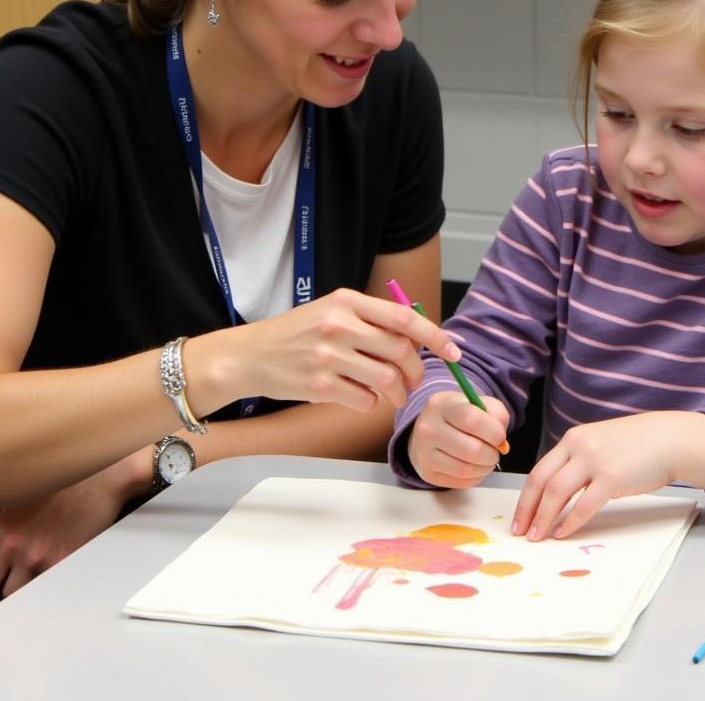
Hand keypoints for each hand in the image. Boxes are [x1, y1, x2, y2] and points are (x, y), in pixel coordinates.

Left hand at [0, 450, 145, 598]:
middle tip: (9, 579)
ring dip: (20, 588)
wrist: (101, 479)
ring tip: (35, 573)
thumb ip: (0, 529)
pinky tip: (53, 569)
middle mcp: (9, 544)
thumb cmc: (64, 487)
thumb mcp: (18, 501)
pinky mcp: (58, 562)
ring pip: (10, 595)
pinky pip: (40, 590)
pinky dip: (44, 584)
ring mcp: (33, 556)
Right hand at [229, 288, 461, 412]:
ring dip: (398, 393)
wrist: (250, 355)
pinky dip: (370, 403)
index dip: (435, 336)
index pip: (404, 318)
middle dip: (416, 370)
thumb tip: (417, 335)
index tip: (454, 351)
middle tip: (415, 381)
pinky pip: (364, 399)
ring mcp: (329, 355)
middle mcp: (340, 325)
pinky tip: (361, 397)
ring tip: (395, 395)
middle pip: (401, 350)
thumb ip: (370, 318)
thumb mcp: (332, 310)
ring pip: (387, 379)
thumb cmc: (297, 334)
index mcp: (347, 301)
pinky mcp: (320, 385)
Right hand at [406, 390, 509, 487]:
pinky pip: (460, 482)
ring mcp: (424, 452)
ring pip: (466, 469)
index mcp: (442, 404)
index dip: (494, 432)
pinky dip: (475, 477)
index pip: (473, 421)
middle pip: (472, 450)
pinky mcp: (428, 473)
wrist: (431, 429)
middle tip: (494, 451)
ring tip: (486, 459)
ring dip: (485, 468)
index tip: (500, 437)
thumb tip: (501, 443)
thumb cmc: (460, 415)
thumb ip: (497, 414)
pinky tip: (475, 466)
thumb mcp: (479, 403)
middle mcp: (428, 428)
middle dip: (492, 454)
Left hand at [511, 414, 676, 541]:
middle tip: (520, 531)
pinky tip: (562, 533)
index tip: (519, 517)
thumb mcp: (599, 444)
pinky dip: (570, 522)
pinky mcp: (612, 476)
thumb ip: (578, 460)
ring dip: (543, 518)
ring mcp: (594, 460)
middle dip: (527, 509)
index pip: (539, 470)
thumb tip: (557, 492)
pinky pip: (584, 505)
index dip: (525, 497)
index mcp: (572, 439)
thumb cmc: (636, 445)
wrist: (668, 439)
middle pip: (541, 481)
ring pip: (557, 493)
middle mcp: (578, 446)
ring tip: (537, 537)